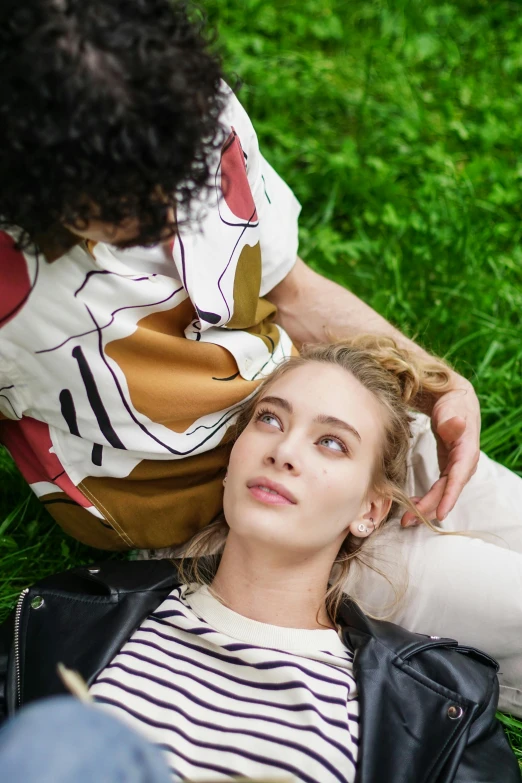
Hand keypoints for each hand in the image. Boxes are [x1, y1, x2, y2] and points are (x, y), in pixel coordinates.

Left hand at [401, 376, 480, 526]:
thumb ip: (452, 420)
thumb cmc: (453, 404)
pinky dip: (428, 497)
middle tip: (410, 521)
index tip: (440, 513)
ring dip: (428, 506)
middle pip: (448, 490)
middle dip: (431, 507)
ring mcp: (456, 466)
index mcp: (466, 451)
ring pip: (443, 492)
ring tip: (408, 519)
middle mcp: (464, 463)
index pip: (458, 477)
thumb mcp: (453, 409)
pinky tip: (415, 505)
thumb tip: (456, 425)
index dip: (449, 496)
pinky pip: (439, 487)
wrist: (454, 399)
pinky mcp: (448, 467)